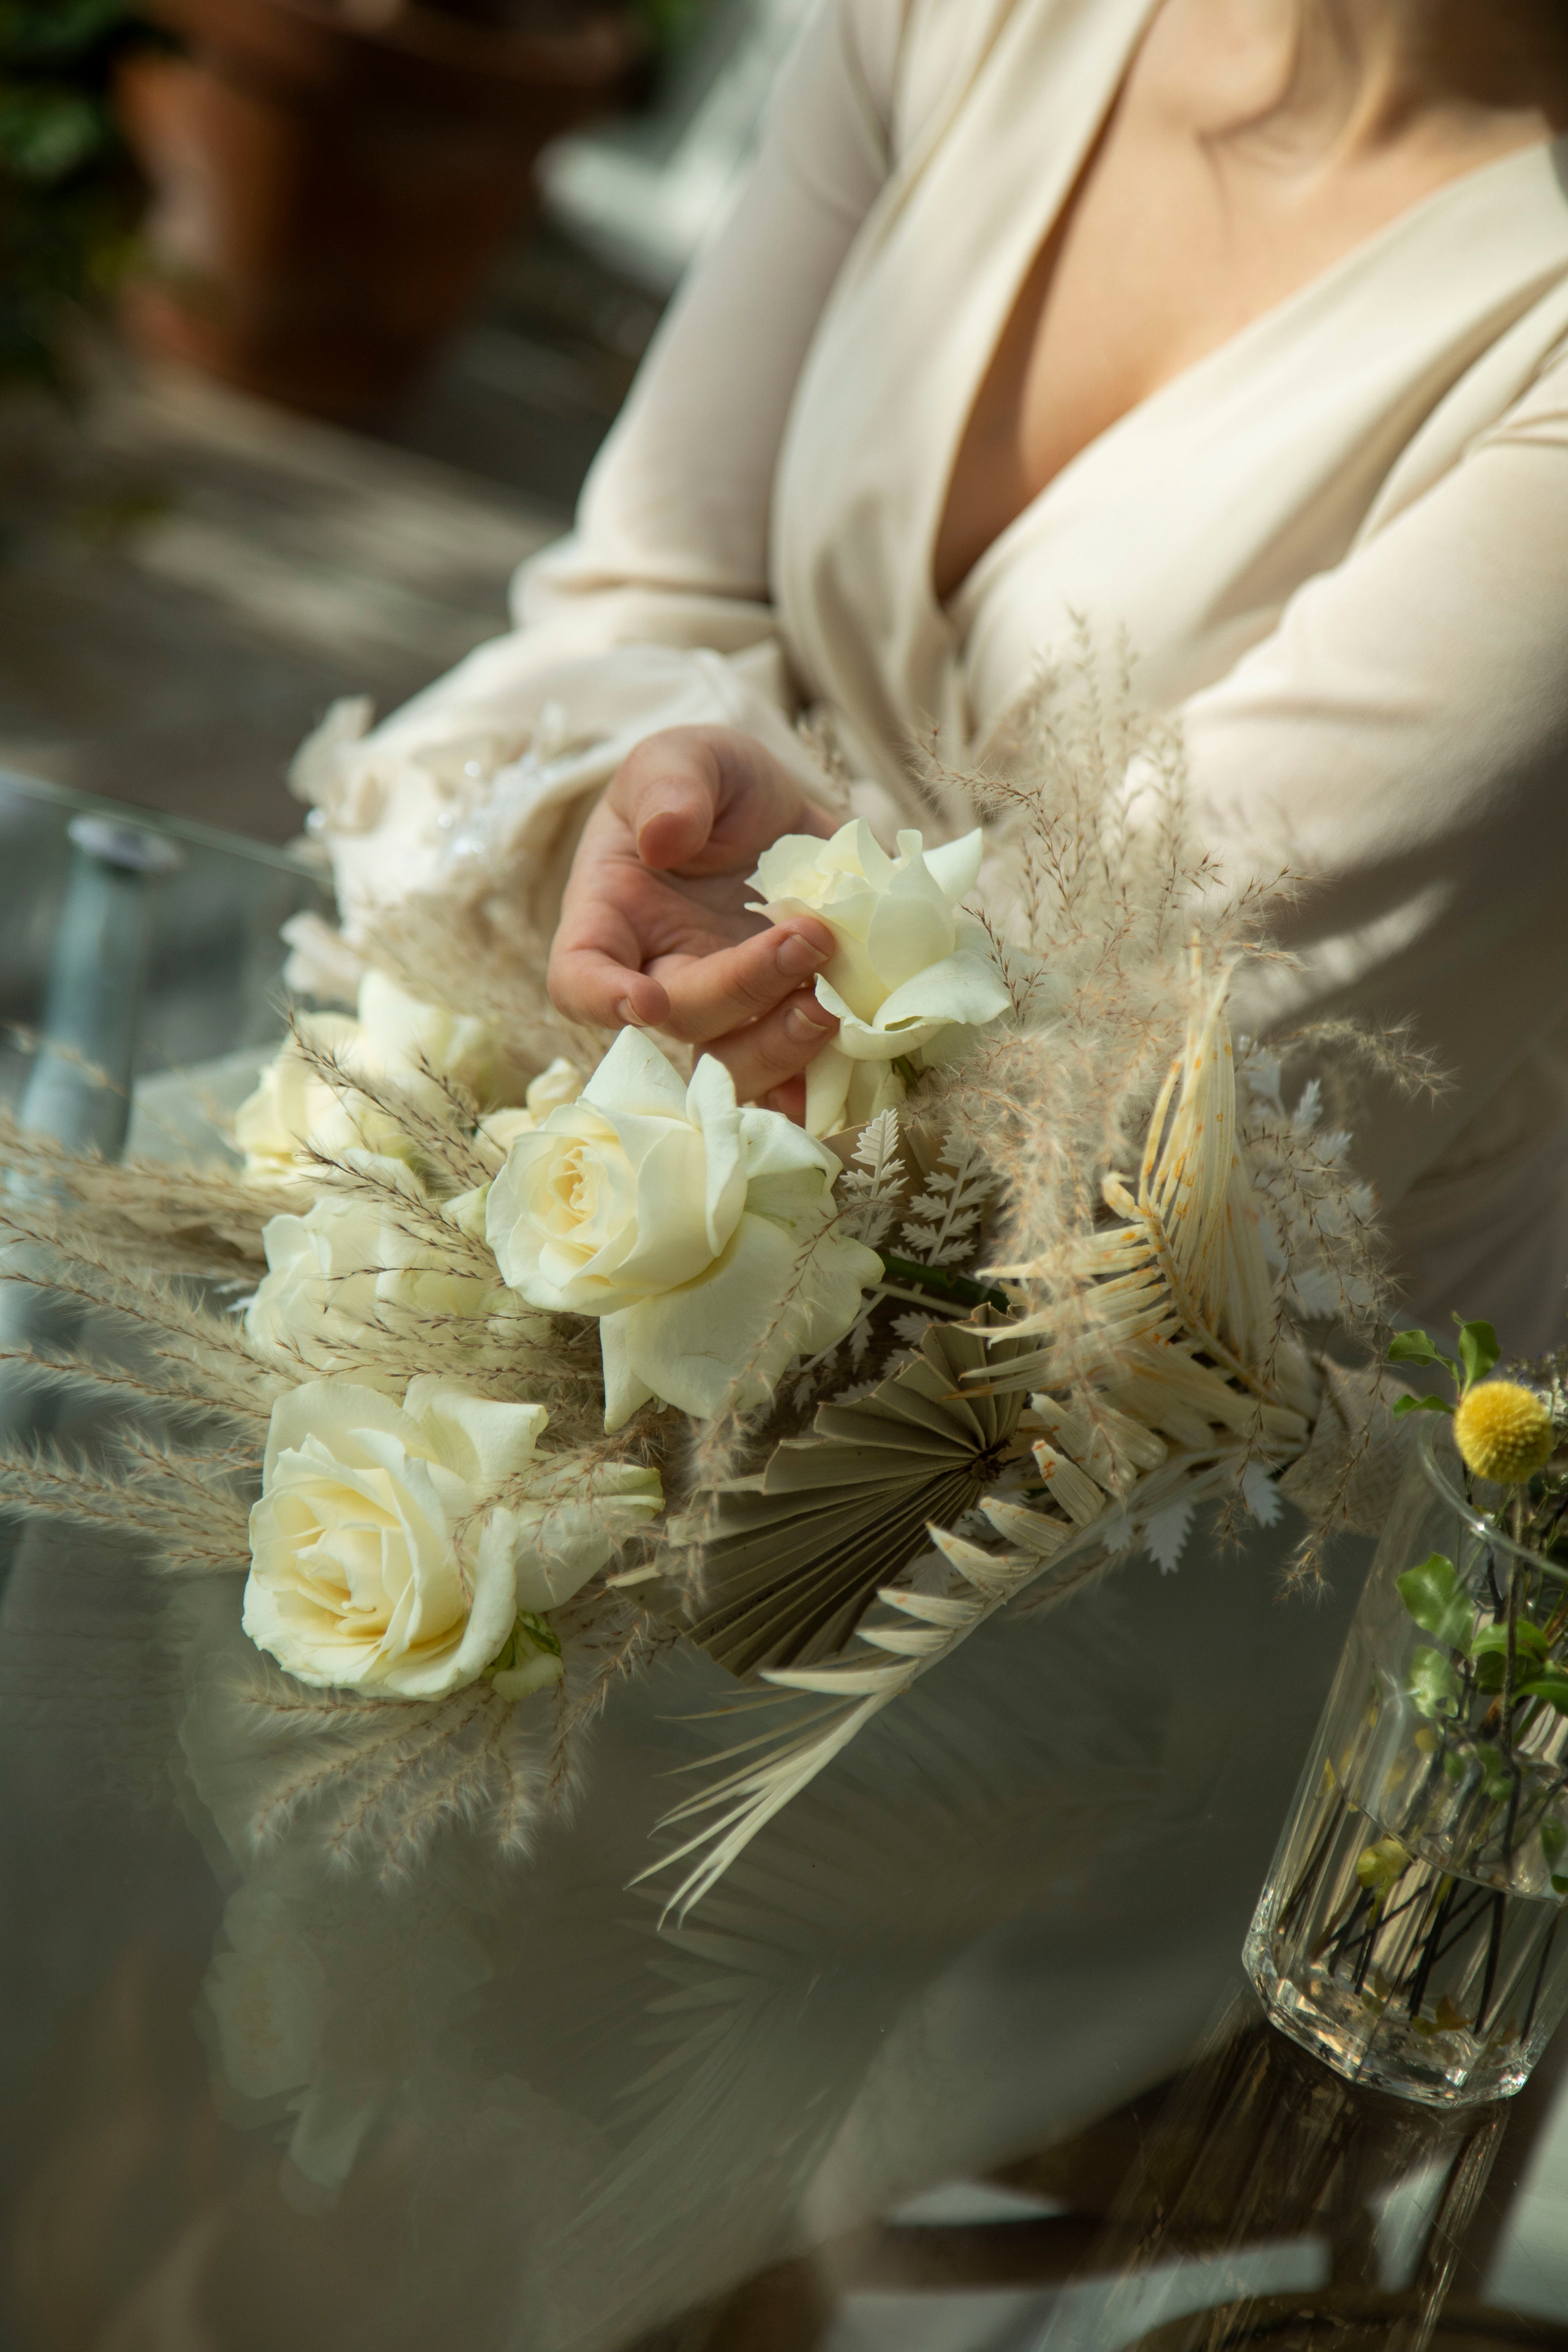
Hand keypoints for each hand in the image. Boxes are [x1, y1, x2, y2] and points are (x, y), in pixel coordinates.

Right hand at [548, 726, 840, 1118]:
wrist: (773, 811)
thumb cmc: (707, 785)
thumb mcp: (684, 757)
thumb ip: (668, 783)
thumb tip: (665, 837)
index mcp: (611, 918)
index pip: (578, 977)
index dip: (602, 999)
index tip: (644, 1000)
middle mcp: (661, 976)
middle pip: (682, 1018)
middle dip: (744, 990)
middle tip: (809, 938)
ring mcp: (725, 1009)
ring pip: (736, 1066)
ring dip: (785, 1045)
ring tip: (836, 997)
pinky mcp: (780, 1020)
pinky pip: (796, 1074)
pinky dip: (824, 1074)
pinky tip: (855, 1048)